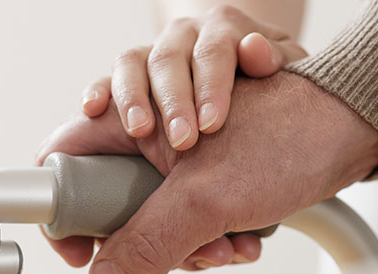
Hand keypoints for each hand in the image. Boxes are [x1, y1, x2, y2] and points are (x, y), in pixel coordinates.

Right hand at [37, 72, 377, 273]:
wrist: (353, 127)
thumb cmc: (291, 132)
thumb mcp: (208, 194)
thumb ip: (149, 238)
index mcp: (136, 120)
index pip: (66, 160)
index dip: (64, 209)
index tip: (82, 250)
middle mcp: (152, 139)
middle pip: (112, 204)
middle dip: (145, 241)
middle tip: (181, 254)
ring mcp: (183, 162)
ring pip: (157, 221)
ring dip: (189, 247)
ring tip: (230, 245)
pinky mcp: (212, 181)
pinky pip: (193, 222)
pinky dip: (214, 239)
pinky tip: (245, 240)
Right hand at [81, 5, 305, 149]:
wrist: (242, 55)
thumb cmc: (268, 71)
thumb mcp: (285, 63)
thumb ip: (275, 59)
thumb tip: (255, 50)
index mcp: (224, 27)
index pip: (214, 52)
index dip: (211, 87)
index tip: (212, 125)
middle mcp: (185, 33)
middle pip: (170, 60)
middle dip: (174, 102)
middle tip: (183, 142)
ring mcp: (156, 49)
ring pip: (133, 62)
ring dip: (132, 98)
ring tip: (140, 131)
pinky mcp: (134, 70)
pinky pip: (109, 74)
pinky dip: (100, 90)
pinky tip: (92, 110)